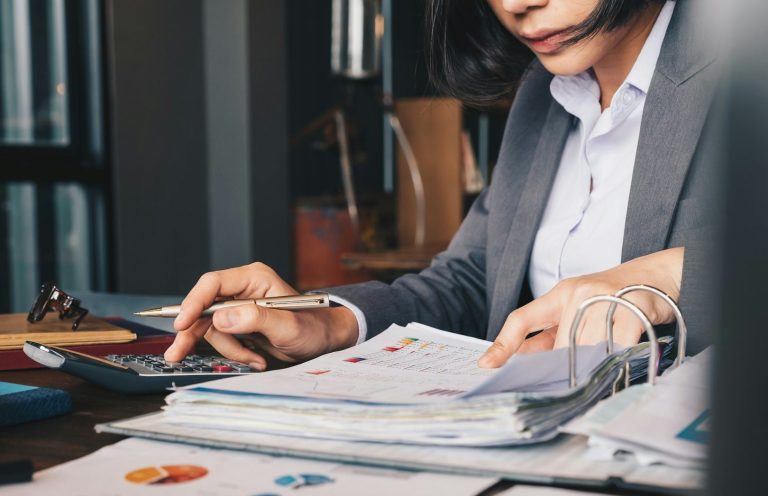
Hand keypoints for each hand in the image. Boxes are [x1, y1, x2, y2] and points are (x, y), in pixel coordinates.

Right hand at [164, 262, 358, 369]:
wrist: (323, 342)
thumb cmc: (313, 328)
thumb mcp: (288, 326)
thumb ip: (256, 319)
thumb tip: (222, 318)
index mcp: (254, 279)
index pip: (213, 284)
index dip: (194, 302)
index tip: (182, 324)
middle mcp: (243, 290)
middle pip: (203, 307)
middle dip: (193, 333)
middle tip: (177, 354)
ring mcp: (239, 308)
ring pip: (211, 329)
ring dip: (229, 349)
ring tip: (255, 359)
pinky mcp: (238, 325)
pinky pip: (222, 340)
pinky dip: (235, 353)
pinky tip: (255, 358)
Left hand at [478, 247, 684, 367]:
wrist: (655, 278)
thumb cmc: (609, 299)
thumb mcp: (574, 311)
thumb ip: (548, 335)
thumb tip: (515, 362)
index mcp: (560, 294)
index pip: (522, 319)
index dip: (503, 344)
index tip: (486, 365)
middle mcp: (579, 293)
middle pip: (559, 347)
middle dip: (563, 369)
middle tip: (566, 385)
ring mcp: (605, 298)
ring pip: (587, 350)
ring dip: (591, 367)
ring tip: (599, 372)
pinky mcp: (631, 307)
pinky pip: (616, 346)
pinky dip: (616, 359)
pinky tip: (618, 362)